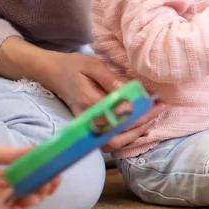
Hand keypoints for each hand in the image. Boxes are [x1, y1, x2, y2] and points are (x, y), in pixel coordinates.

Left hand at [0, 141, 60, 208]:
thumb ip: (10, 154)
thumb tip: (38, 150)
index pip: (26, 178)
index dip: (42, 176)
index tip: (57, 172)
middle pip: (22, 193)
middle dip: (40, 190)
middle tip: (51, 184)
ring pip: (11, 205)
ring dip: (27, 201)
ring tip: (37, 195)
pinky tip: (19, 207)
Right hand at [32, 50, 165, 153]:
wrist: (50, 72)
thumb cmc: (72, 66)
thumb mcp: (92, 65)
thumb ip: (110, 79)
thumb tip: (129, 90)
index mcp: (89, 101)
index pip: (118, 114)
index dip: (140, 110)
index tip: (156, 101)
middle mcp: (87, 118)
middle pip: (117, 134)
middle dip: (141, 125)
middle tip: (159, 109)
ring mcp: (86, 126)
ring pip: (112, 143)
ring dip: (134, 134)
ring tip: (152, 117)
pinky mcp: (87, 127)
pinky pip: (107, 140)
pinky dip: (124, 136)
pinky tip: (139, 124)